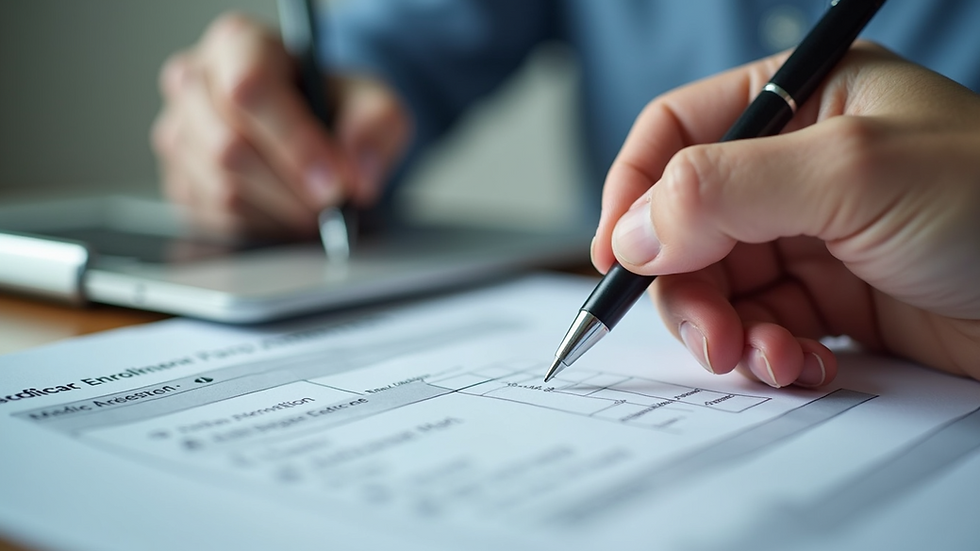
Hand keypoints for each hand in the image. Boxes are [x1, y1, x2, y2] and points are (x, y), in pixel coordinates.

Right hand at [151, 13, 410, 236]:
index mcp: (238, 44)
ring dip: (279, 211)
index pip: (250, 89)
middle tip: (334, 204)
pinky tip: (287, 211)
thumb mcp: (375, 103)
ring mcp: (179, 133)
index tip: (336, 182)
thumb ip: (376, 129)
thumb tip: (359, 175)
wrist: (317, 129)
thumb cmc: (336, 106)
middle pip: (229, 146)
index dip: (295, 143)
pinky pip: (216, 217)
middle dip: (291, 188)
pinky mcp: (179, 180)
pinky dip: (262, 225)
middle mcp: (194, 81)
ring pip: (221, 188)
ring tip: (316, 208)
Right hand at [592, 43, 979, 387]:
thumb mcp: (850, 172)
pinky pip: (763, 327)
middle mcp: (798, 168)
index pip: (677, 136)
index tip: (616, 257)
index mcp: (802, 105)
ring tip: (765, 360)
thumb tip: (631, 232)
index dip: (634, 193)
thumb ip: (723, 190)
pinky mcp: (833, 300)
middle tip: (709, 337)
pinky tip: (803, 367)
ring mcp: (813, 236)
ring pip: (718, 285)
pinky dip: (768, 355)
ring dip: (728, 331)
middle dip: (687, 287)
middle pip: (687, 225)